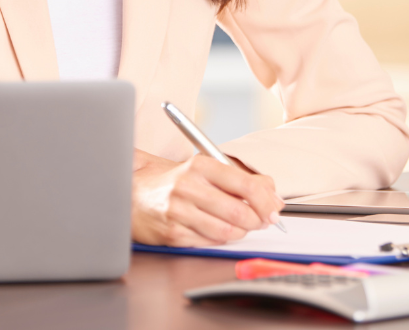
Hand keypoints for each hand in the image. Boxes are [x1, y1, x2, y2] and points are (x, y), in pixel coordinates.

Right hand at [131, 148, 283, 246]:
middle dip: (257, 220)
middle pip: (239, 211)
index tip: (274, 209)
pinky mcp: (173, 233)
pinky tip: (218, 230)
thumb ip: (240, 180)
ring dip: (241, 231)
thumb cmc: (174, 182)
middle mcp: (188, 187)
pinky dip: (221, 239)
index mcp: (199, 166)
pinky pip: (210, 242)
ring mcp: (179, 211)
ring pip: (227, 230)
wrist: (134, 193)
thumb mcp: (205, 171)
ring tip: (239, 225)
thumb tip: (273, 196)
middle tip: (261, 221)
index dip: (266, 201)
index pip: (245, 184)